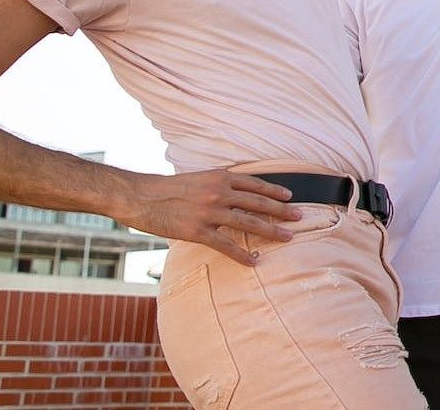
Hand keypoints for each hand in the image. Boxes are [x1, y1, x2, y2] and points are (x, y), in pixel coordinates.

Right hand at [120, 170, 296, 265]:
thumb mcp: (196, 178)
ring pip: (248, 222)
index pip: (254, 184)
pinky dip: (242, 255)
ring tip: (288, 237)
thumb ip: (216, 185)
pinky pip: (226, 245)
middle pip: (258, 202)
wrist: (140, 196)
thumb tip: (233, 192)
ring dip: (271, 231)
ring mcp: (209, 212)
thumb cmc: (165, 188)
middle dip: (281, 210)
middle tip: (299, 216)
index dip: (274, 191)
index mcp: (219, 178)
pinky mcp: (197, 231)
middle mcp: (218, 193)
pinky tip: (254, 261)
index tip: (289, 197)